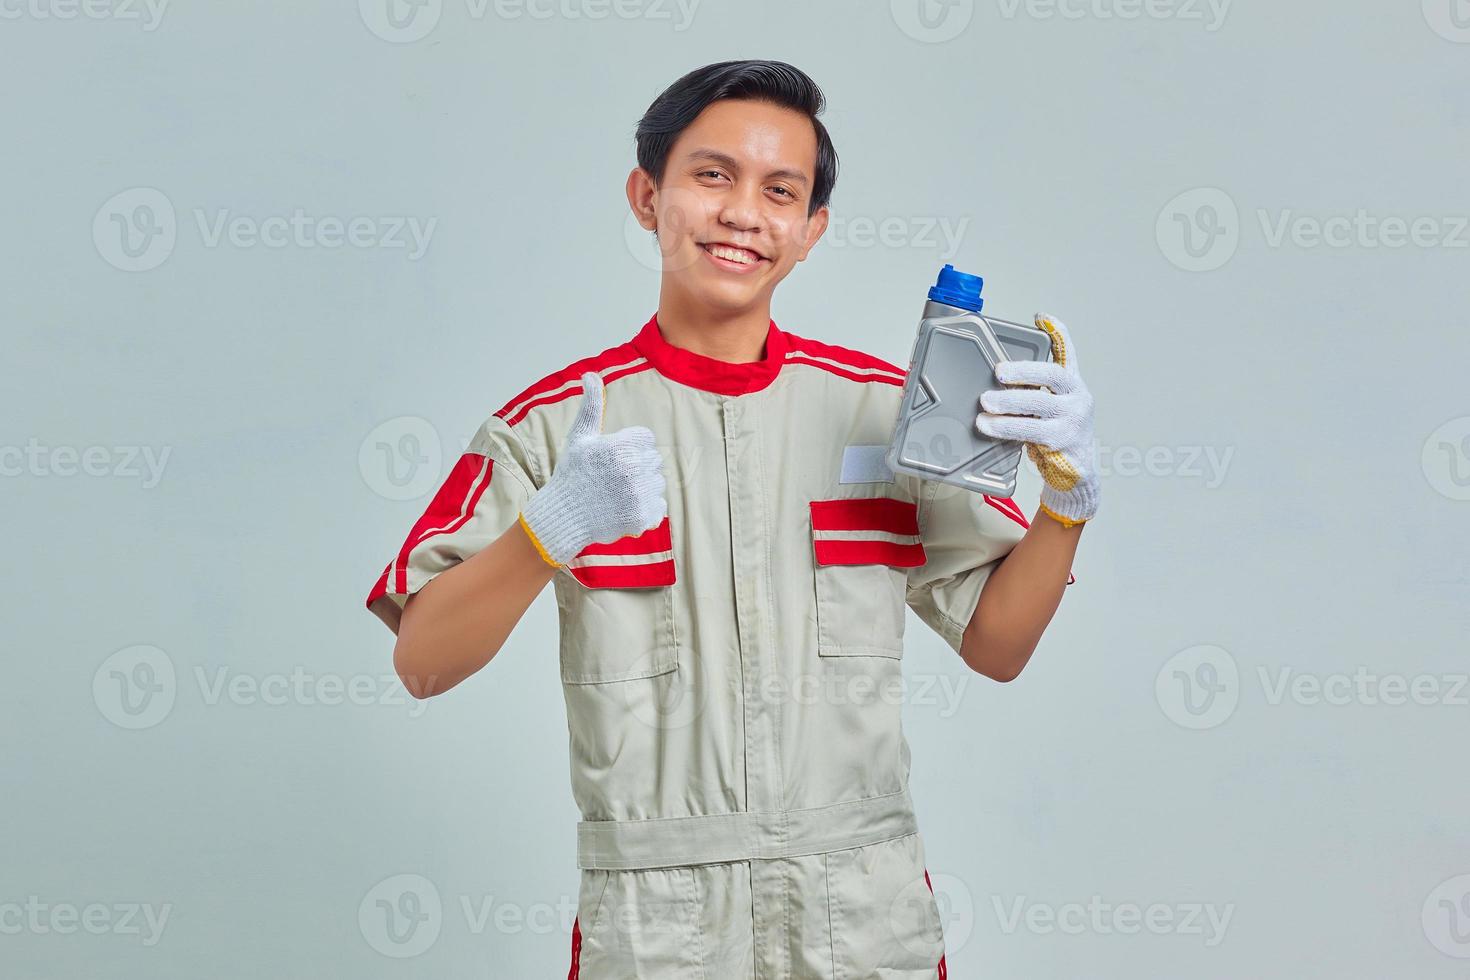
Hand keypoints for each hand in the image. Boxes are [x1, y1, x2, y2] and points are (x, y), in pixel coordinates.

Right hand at [518, 372, 667, 566]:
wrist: (564, 517)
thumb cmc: (572, 473)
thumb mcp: (580, 437)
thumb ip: (591, 406)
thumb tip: (590, 374)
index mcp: (621, 446)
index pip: (646, 439)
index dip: (630, 447)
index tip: (612, 459)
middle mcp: (632, 469)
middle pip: (653, 461)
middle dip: (637, 467)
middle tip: (612, 478)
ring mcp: (639, 495)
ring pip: (657, 484)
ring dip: (643, 489)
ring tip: (617, 494)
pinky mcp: (644, 517)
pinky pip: (659, 507)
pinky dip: (646, 510)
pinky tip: (624, 509)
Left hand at [974, 314, 1098, 526]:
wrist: (1076, 474)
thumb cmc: (1056, 434)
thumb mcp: (1046, 408)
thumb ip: (1031, 390)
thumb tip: (993, 378)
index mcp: (1071, 384)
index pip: (1068, 352)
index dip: (1058, 332)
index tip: (1041, 318)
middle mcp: (1077, 397)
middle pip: (1051, 376)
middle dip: (1023, 372)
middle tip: (997, 373)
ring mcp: (1074, 420)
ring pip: (1039, 406)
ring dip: (1008, 405)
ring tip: (985, 406)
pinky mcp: (1064, 442)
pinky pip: (1033, 432)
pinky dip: (1008, 428)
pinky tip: (991, 427)